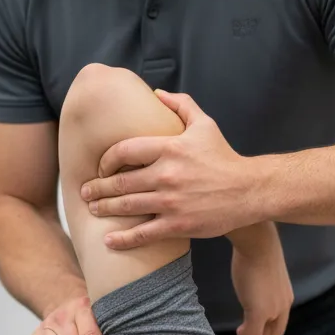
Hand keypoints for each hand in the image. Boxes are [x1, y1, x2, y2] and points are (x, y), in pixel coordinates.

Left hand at [80, 90, 256, 249]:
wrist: (249, 191)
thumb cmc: (224, 158)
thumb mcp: (205, 124)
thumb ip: (181, 105)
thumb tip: (156, 93)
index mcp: (170, 148)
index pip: (124, 150)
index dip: (105, 160)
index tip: (100, 167)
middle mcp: (167, 174)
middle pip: (120, 181)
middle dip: (97, 188)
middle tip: (85, 192)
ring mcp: (171, 202)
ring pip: (127, 206)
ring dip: (104, 209)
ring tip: (92, 210)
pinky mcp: (177, 225)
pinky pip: (143, 233)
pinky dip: (123, 239)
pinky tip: (109, 241)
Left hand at [230, 223, 293, 334]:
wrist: (257, 242)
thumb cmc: (254, 277)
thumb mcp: (255, 309)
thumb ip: (255, 329)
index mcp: (281, 308)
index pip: (275, 333)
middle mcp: (283, 298)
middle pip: (275, 323)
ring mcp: (277, 284)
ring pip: (271, 309)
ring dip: (262, 322)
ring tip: (251, 326)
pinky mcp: (268, 271)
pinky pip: (265, 296)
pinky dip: (259, 306)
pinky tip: (251, 302)